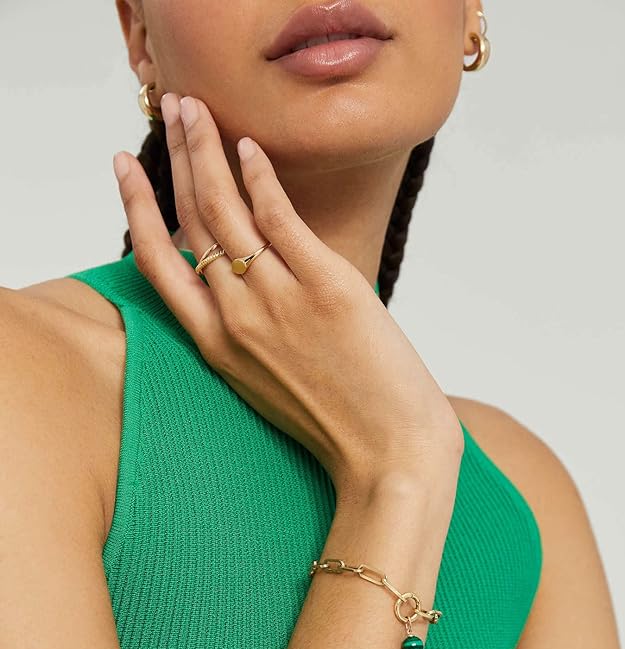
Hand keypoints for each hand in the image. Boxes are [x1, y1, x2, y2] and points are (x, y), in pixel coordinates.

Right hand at [112, 93, 463, 495]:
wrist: (389, 456)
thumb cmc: (337, 420)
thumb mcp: (271, 377)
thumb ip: (252, 325)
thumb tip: (257, 269)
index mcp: (216, 345)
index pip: (160, 262)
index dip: (139, 209)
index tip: (127, 168)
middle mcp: (235, 318)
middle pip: (190, 219)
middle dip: (174, 157)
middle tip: (172, 110)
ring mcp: (277, 301)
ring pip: (225, 209)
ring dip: (206, 150)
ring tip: (197, 109)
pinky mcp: (326, 288)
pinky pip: (280, 218)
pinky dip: (261, 177)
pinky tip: (249, 147)